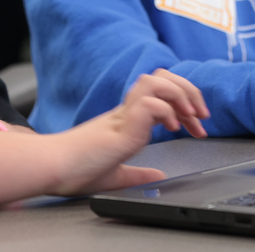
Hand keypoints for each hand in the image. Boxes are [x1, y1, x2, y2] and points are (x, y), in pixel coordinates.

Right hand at [51, 69, 209, 195]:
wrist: (53, 168)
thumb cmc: (74, 170)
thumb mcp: (116, 175)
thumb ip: (137, 174)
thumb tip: (158, 177)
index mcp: (126, 119)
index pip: (160, 90)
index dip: (184, 101)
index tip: (196, 125)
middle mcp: (126, 111)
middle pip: (161, 76)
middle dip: (189, 91)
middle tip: (201, 117)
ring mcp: (123, 115)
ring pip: (156, 80)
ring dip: (180, 94)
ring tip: (190, 116)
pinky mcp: (120, 125)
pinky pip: (149, 103)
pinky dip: (166, 111)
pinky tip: (171, 128)